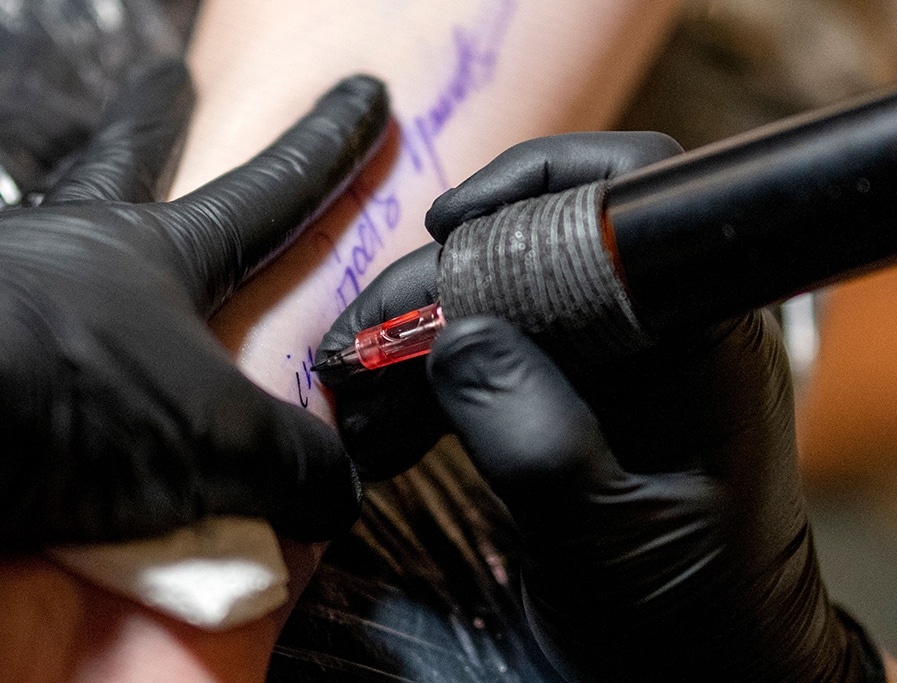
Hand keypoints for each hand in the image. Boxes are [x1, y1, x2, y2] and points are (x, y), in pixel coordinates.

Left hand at [0, 58, 388, 549]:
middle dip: (154, 120)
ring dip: (62, 205)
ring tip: (66, 203)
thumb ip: (294, 462)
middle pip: (124, 164)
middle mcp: (74, 255)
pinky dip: (19, 306)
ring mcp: (6, 289)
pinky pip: (7, 312)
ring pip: (43, 224)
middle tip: (166, 78)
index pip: (269, 193)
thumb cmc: (70, 399)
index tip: (360, 99)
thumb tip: (339, 491)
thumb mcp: (220, 443)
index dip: (324, 148)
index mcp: (159, 258)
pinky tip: (25, 327)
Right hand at [318, 132, 885, 680]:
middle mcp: (663, 328)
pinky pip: (499, 355)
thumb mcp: (606, 531)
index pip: (634, 198)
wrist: (708, 664)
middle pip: (541, 248)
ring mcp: (620, 362)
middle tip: (356, 346)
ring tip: (351, 395)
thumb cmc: (689, 608)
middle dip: (439, 285)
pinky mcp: (581, 397)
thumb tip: (455, 337)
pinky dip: (436, 381)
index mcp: (703, 334)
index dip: (536, 185)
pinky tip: (384, 423)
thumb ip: (536, 436)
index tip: (446, 225)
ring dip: (421, 339)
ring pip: (507, 302)